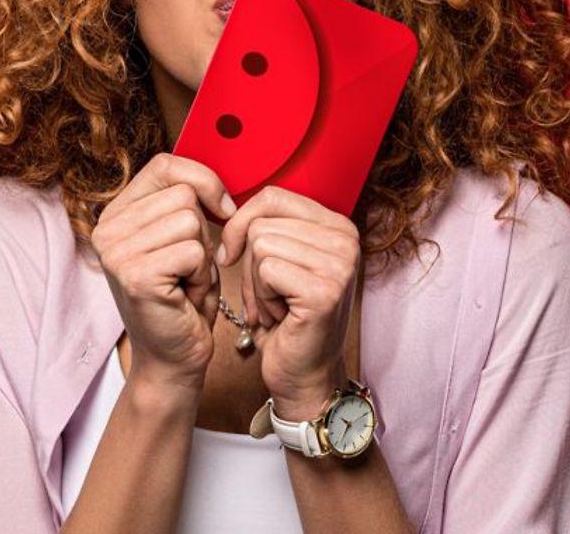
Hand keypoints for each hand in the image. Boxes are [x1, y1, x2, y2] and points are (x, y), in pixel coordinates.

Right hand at [90, 153, 236, 396]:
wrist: (174, 358)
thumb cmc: (184, 299)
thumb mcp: (181, 239)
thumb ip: (185, 203)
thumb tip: (215, 181)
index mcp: (116, 213)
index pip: (164, 165)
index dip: (203, 180)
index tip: (222, 209)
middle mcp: (106, 228)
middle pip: (183, 194)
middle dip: (203, 231)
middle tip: (188, 266)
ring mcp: (116, 252)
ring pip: (191, 222)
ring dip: (203, 255)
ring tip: (186, 280)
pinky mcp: (135, 275)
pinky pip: (193, 251)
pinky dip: (201, 275)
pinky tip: (185, 294)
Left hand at [215, 185, 360, 416]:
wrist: (302, 372)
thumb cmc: (285, 316)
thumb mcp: (279, 259)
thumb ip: (268, 224)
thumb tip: (223, 198)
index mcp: (337, 225)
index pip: (272, 196)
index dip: (241, 223)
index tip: (234, 253)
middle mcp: (346, 238)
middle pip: (261, 222)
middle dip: (248, 260)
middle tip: (266, 293)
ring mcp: (340, 263)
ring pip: (260, 244)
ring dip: (254, 281)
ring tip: (275, 305)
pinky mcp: (325, 290)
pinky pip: (265, 269)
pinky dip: (261, 296)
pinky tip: (279, 316)